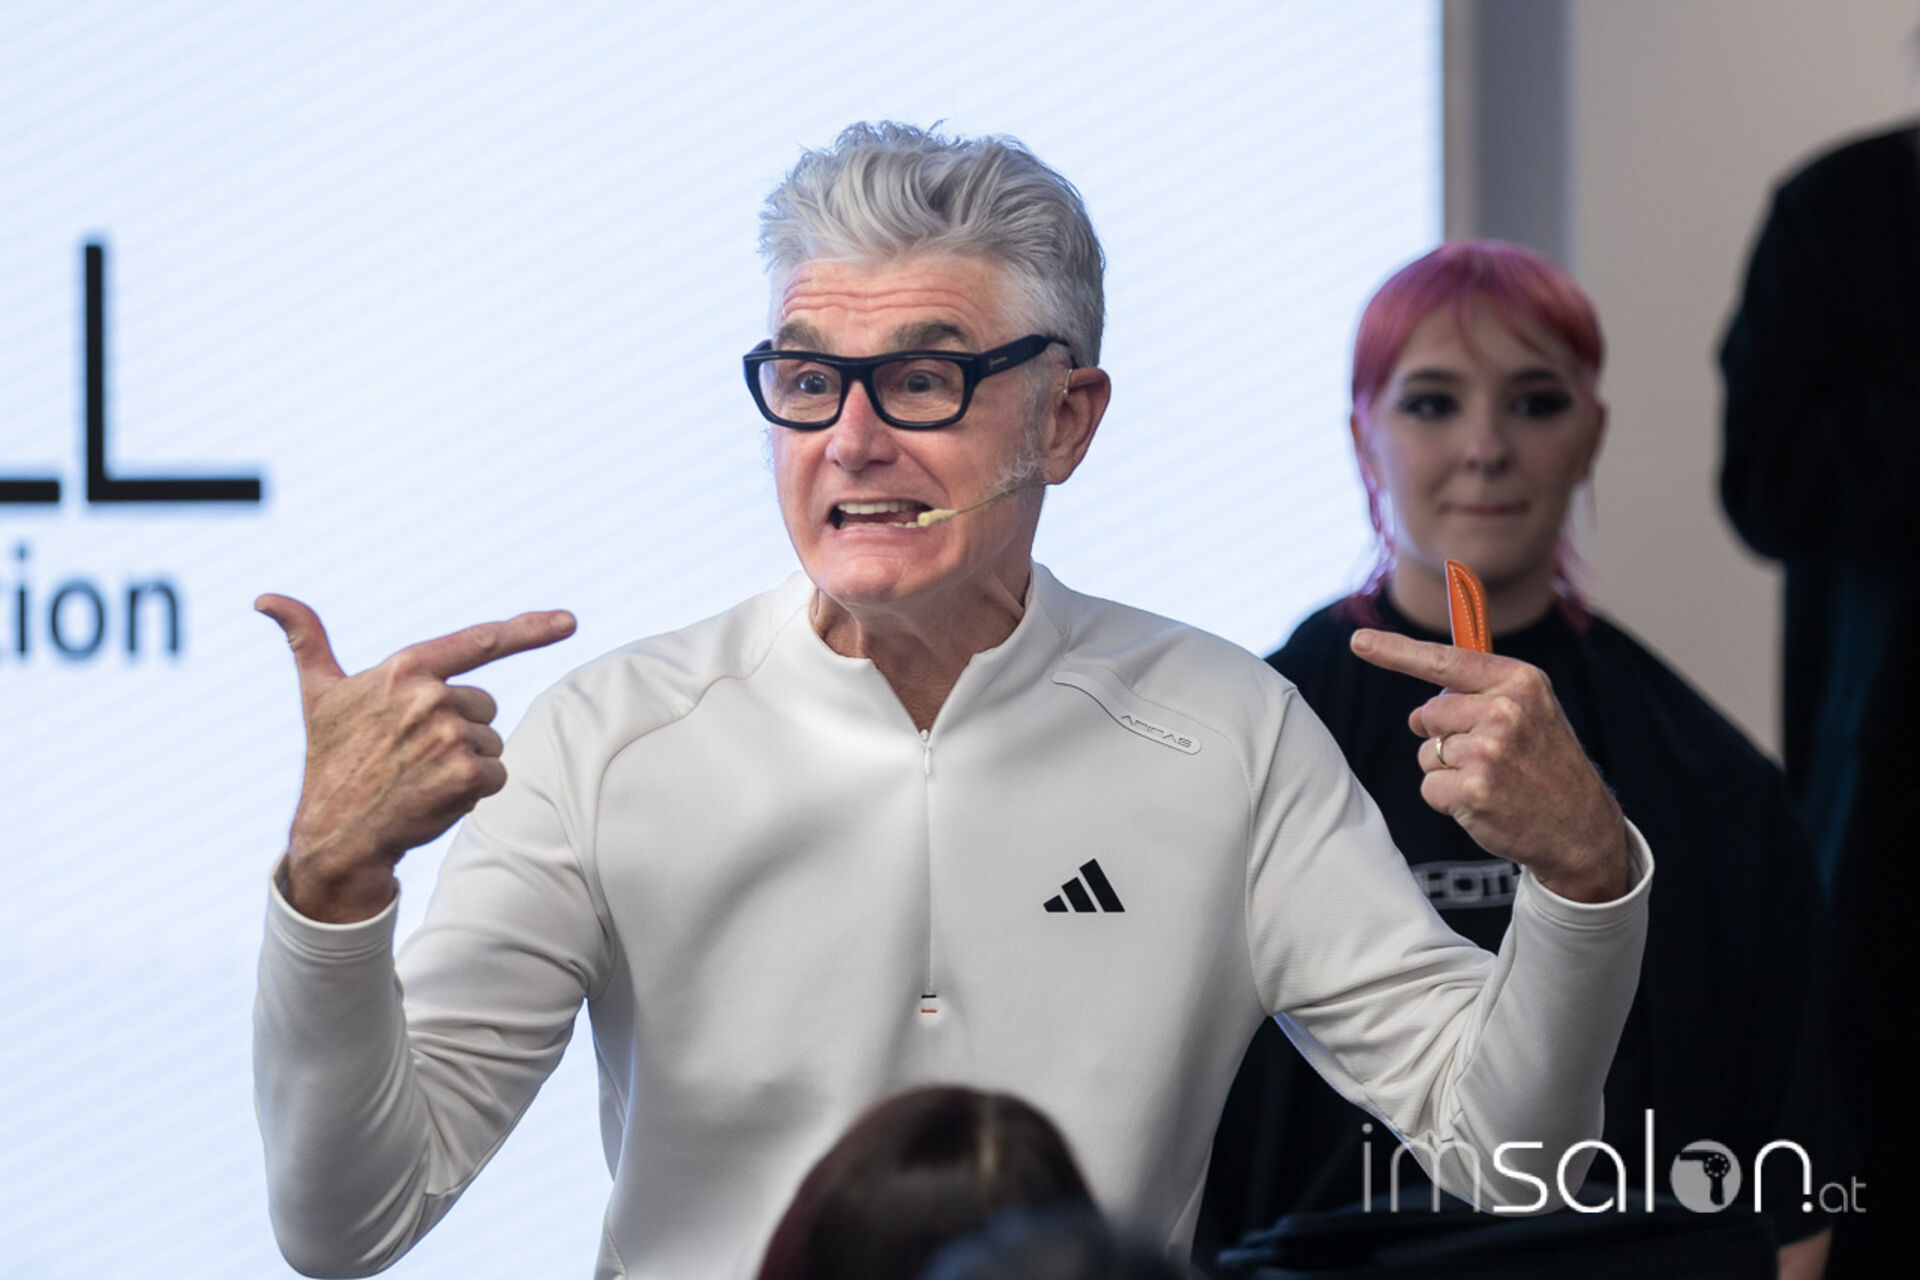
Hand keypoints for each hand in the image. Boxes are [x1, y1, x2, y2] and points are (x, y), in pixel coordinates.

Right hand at [257, 594, 576, 922]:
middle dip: (460, 730)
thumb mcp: (318, 694)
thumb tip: (265, 598)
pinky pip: (496, 775)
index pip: (480, 641)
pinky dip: (473, 791)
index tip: (570, 621)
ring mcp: (450, 737)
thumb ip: (304, 639)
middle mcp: (431, 697)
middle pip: (485, 707)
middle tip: (412, 753)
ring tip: (419, 776)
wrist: (335, 833)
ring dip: (466, 764)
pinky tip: (433, 797)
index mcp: (406, 669)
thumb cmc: (330, 758)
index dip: (531, 629)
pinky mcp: (465, 776)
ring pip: (492, 743)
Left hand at [1351, 628, 1630, 902]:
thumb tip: (1420, 708)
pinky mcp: (1474, 790)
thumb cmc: (1546, 763)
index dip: (1395, 651)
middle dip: (1444, 736)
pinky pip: (1428, 787)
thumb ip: (1480, 693)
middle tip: (1490, 755)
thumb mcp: (1531, 710)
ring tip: (1493, 779)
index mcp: (1519, 681)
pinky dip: (1446, 799)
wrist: (1582, 827)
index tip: (1358, 642)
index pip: (1445, 660)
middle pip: (1427, 714)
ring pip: (1426, 753)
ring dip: (1447, 770)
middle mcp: (1505, 711)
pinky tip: (1484, 802)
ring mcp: (1489, 752)